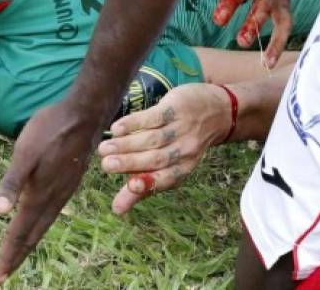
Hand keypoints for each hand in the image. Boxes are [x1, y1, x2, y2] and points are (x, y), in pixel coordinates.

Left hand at [0, 99, 105, 287]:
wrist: (84, 114)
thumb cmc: (51, 129)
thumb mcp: (24, 152)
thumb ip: (11, 183)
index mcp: (39, 195)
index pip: (19, 233)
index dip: (7, 256)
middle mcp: (53, 200)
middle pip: (31, 237)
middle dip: (14, 258)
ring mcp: (62, 192)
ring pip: (42, 227)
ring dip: (26, 245)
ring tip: (15, 259)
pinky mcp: (68, 183)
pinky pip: (51, 215)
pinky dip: (38, 228)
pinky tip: (36, 225)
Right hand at [97, 84, 229, 214]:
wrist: (215, 110)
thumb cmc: (182, 143)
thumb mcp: (168, 166)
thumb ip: (142, 186)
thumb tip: (116, 209)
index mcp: (183, 169)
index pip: (166, 179)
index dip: (149, 184)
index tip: (131, 187)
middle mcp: (184, 151)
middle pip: (156, 159)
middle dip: (130, 163)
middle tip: (105, 165)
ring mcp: (181, 129)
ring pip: (152, 139)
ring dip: (127, 144)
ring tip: (104, 148)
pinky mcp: (176, 108)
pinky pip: (153, 117)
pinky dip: (134, 123)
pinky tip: (117, 129)